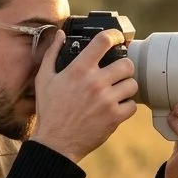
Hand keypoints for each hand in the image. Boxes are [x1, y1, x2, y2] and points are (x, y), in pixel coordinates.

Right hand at [31, 29, 137, 163]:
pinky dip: (127, 106)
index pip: (104, 41)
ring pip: (132, 84)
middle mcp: (95, 82)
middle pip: (127, 63)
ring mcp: (106, 100)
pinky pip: (132, 105)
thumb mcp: (44, 79)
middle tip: (118, 73)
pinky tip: (116, 107)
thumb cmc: (49, 111)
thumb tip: (60, 35)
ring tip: (116, 92)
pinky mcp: (114, 117)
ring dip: (126, 87)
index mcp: (79, 69)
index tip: (117, 39)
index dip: (114, 36)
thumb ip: (52, 53)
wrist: (55, 143)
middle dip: (124, 67)